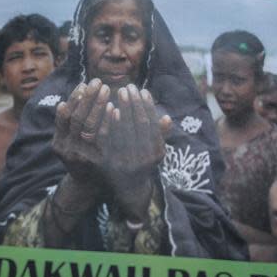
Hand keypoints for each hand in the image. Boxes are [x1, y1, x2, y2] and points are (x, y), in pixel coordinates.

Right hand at [52, 78, 113, 186]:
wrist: (90, 185)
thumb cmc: (81, 156)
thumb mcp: (69, 141)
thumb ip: (67, 124)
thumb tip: (67, 100)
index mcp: (58, 143)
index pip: (63, 116)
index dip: (73, 99)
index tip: (83, 84)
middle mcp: (67, 150)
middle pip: (77, 119)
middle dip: (88, 98)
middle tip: (98, 81)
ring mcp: (83, 156)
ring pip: (89, 127)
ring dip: (98, 106)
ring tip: (107, 90)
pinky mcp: (99, 161)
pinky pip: (104, 138)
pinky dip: (108, 121)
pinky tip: (115, 108)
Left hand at [109, 85, 171, 218]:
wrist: (129, 189)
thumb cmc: (143, 163)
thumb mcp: (155, 152)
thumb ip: (160, 135)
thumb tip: (167, 118)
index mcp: (155, 154)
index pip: (152, 125)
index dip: (148, 107)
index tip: (144, 91)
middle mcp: (142, 159)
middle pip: (139, 125)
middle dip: (134, 104)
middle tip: (129, 86)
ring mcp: (125, 161)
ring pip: (125, 130)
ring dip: (123, 109)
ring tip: (120, 92)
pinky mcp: (108, 162)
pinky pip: (109, 138)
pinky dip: (109, 122)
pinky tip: (109, 108)